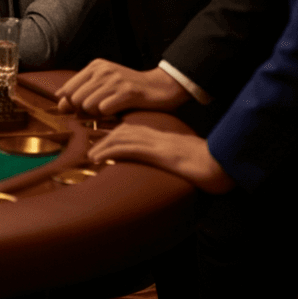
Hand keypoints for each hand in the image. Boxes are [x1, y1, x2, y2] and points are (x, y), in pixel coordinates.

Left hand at [56, 61, 190, 115]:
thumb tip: (60, 103)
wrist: (160, 86)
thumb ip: (83, 91)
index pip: (68, 89)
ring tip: (108, 111)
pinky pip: (104, 109)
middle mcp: (103, 70)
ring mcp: (115, 80)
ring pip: (87, 104)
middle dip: (81, 111)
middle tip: (96, 113)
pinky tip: (116, 113)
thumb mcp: (104, 84)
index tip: (75, 112)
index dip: (68, 104)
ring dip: (95, 114)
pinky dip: (107, 115)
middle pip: (75, 98)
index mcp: (95, 66)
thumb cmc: (129, 88)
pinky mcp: (127, 92)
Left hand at [87, 124, 236, 193]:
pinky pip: (128, 148)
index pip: (122, 131)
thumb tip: (144, 167)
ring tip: (86, 156)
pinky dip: (110, 152)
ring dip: (100, 146)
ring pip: (118, 138)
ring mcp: (152, 141)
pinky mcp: (156, 150)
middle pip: (115, 131)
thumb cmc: (198, 163)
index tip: (89, 146)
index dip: (104, 137)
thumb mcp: (172, 158)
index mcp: (152, 134)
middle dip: (97, 138)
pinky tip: (98, 159)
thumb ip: (157, 158)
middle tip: (80, 148)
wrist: (217, 162)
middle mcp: (149, 134)